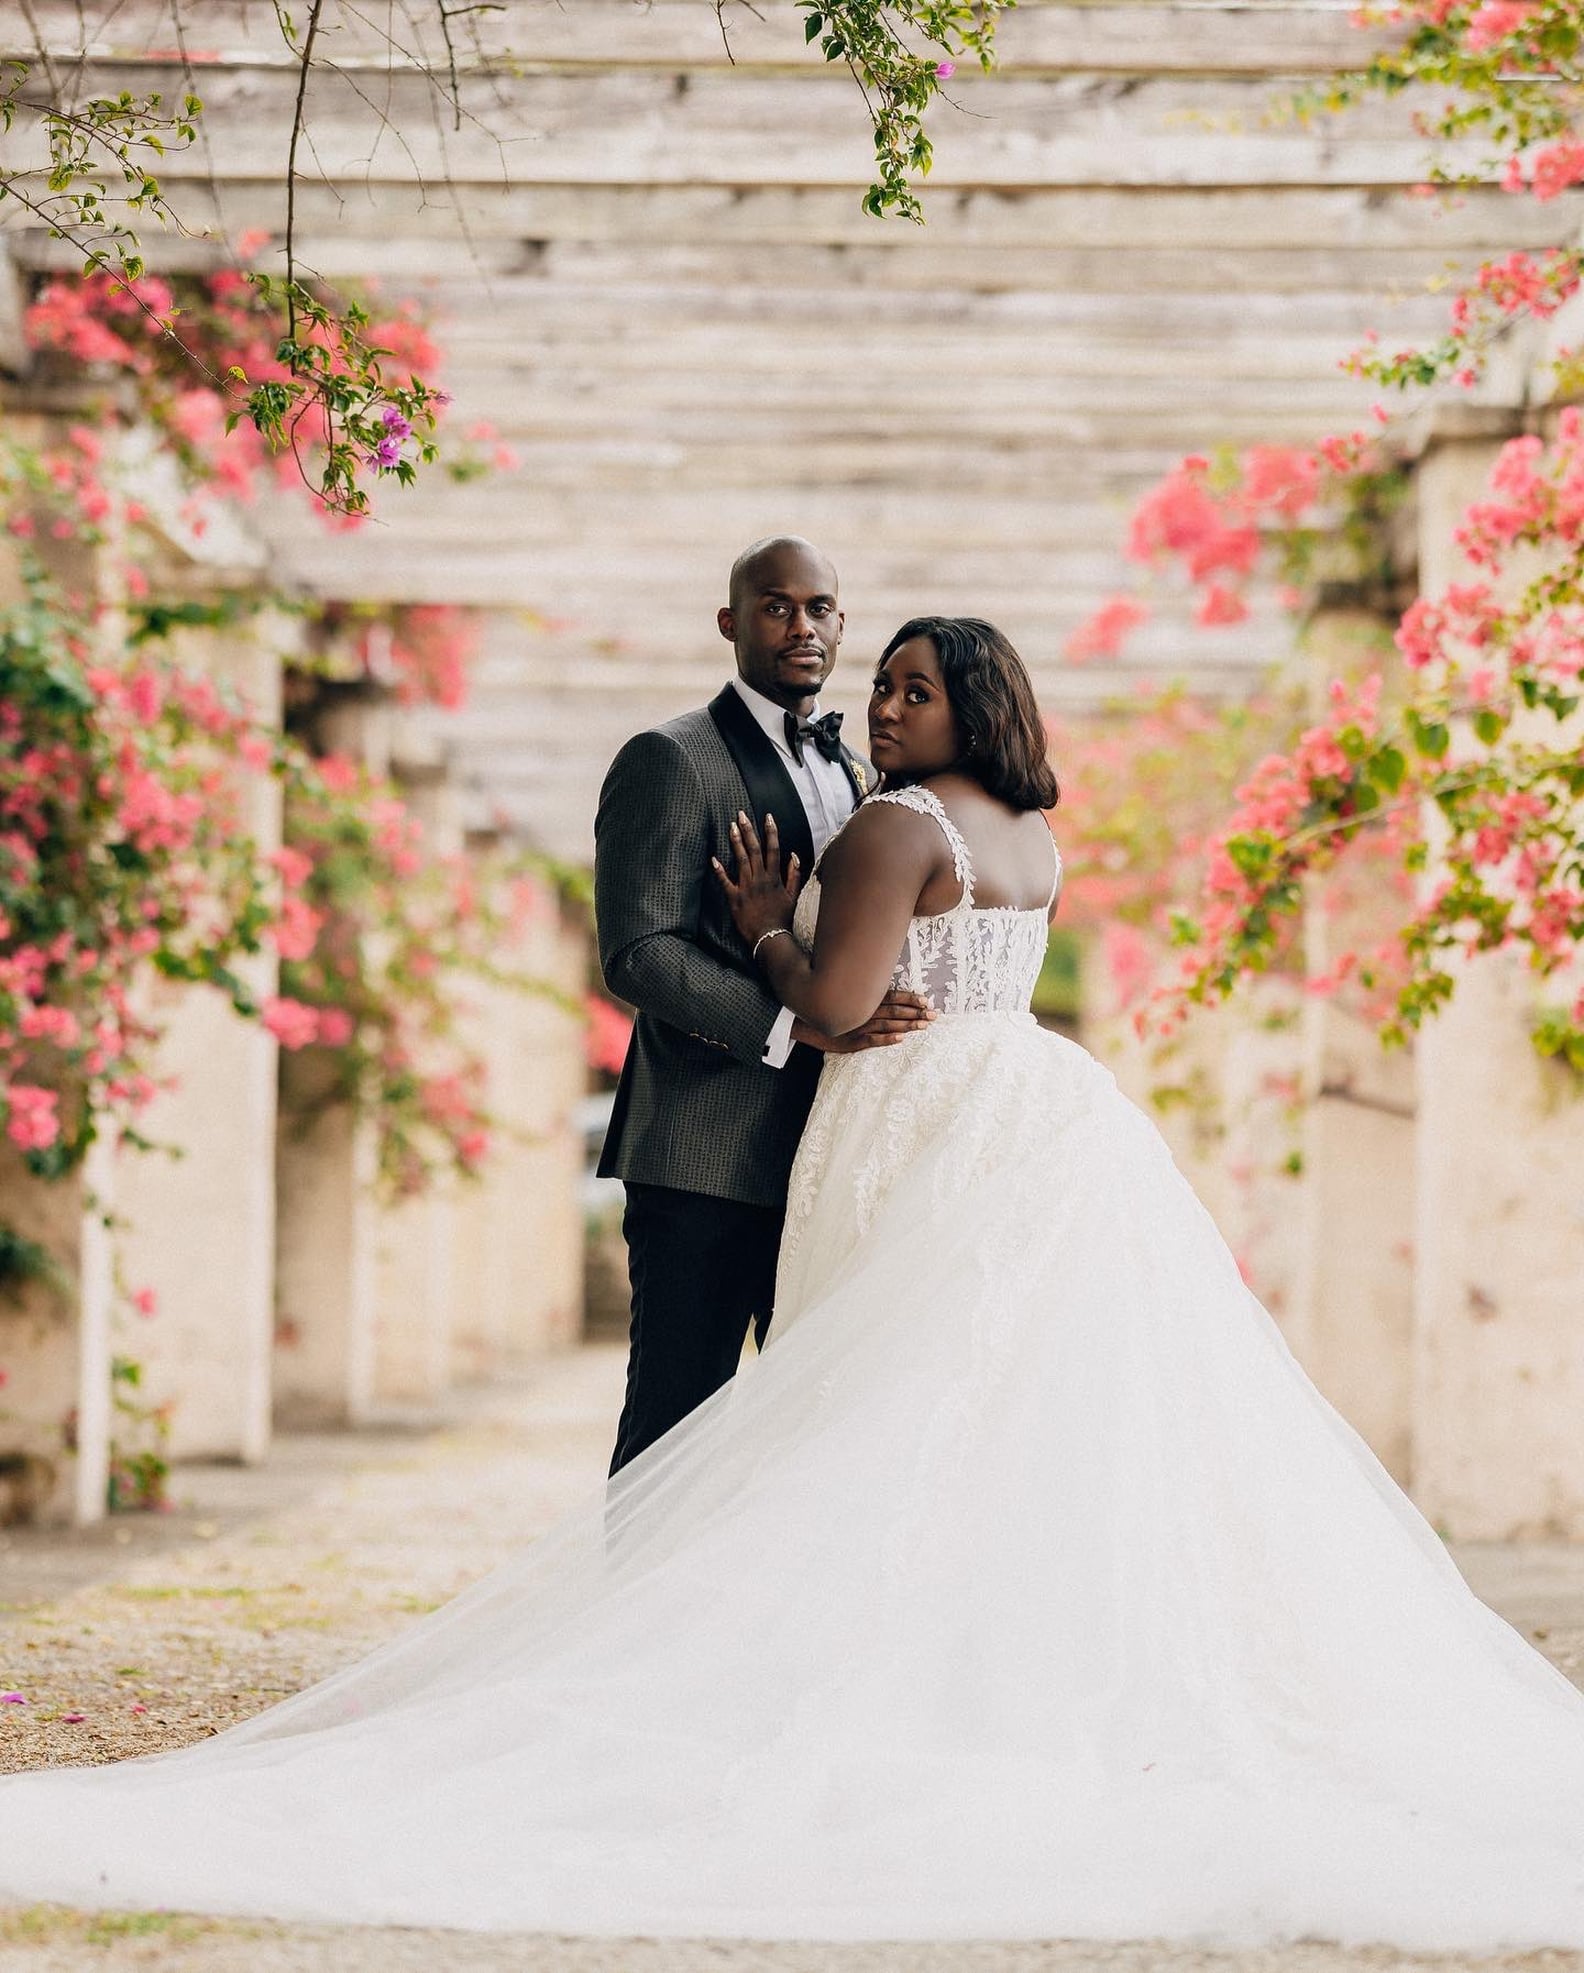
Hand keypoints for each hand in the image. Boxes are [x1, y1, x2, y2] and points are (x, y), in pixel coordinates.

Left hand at [712, 810, 800, 949]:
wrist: (771, 937)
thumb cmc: (783, 919)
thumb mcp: (794, 896)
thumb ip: (794, 875)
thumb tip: (794, 855)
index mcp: (774, 877)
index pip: (773, 849)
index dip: (770, 831)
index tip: (767, 817)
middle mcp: (760, 879)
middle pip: (754, 849)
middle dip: (748, 830)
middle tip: (741, 814)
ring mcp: (746, 887)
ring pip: (740, 860)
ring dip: (736, 842)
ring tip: (731, 826)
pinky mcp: (734, 898)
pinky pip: (725, 882)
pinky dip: (719, 870)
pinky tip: (713, 858)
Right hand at [793, 989, 935, 1053]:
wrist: (802, 1021)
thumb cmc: (827, 1007)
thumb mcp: (846, 996)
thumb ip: (864, 992)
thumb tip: (883, 988)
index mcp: (864, 999)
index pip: (892, 996)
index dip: (910, 998)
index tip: (927, 1000)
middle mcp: (863, 1011)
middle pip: (895, 1011)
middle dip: (916, 1013)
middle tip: (935, 1015)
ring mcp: (858, 1027)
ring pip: (888, 1025)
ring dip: (907, 1025)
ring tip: (924, 1026)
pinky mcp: (851, 1042)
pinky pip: (872, 1041)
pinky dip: (887, 1039)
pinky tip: (900, 1039)